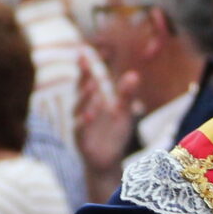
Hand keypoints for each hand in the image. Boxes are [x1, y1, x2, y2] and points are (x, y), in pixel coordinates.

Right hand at [77, 56, 135, 173]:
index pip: (87, 80)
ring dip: (84, 97)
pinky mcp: (81, 139)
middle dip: (82, 77)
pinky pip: (80, 128)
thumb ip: (126, 95)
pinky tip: (90, 114)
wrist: (107, 162)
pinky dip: (84, 121)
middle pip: (80, 90)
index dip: (85, 67)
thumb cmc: (113, 135)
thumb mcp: (123, 113)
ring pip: (78, 108)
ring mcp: (80, 124)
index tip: (83, 51)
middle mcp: (83, 109)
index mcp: (93, 100)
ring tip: (92, 86)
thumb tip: (134, 74)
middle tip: (85, 63)